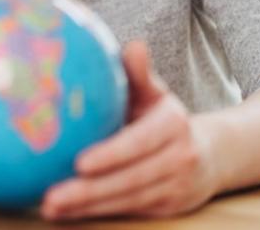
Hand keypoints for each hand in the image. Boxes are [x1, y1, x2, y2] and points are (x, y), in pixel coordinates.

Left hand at [40, 42, 220, 219]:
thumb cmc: (163, 116)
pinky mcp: (166, 209)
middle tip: (51, 195)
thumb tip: (134, 46)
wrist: (209, 154)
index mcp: (173, 126)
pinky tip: (64, 213)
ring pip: (126, 201)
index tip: (79, 163)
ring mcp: (174, 188)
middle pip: (129, 179)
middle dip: (88, 191)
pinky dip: (94, 214)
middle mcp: (179, 159)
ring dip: (85, 207)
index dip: (111, 155)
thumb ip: (139, 73)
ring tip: (50, 207)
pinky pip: (126, 212)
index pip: (139, 142)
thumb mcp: (155, 93)